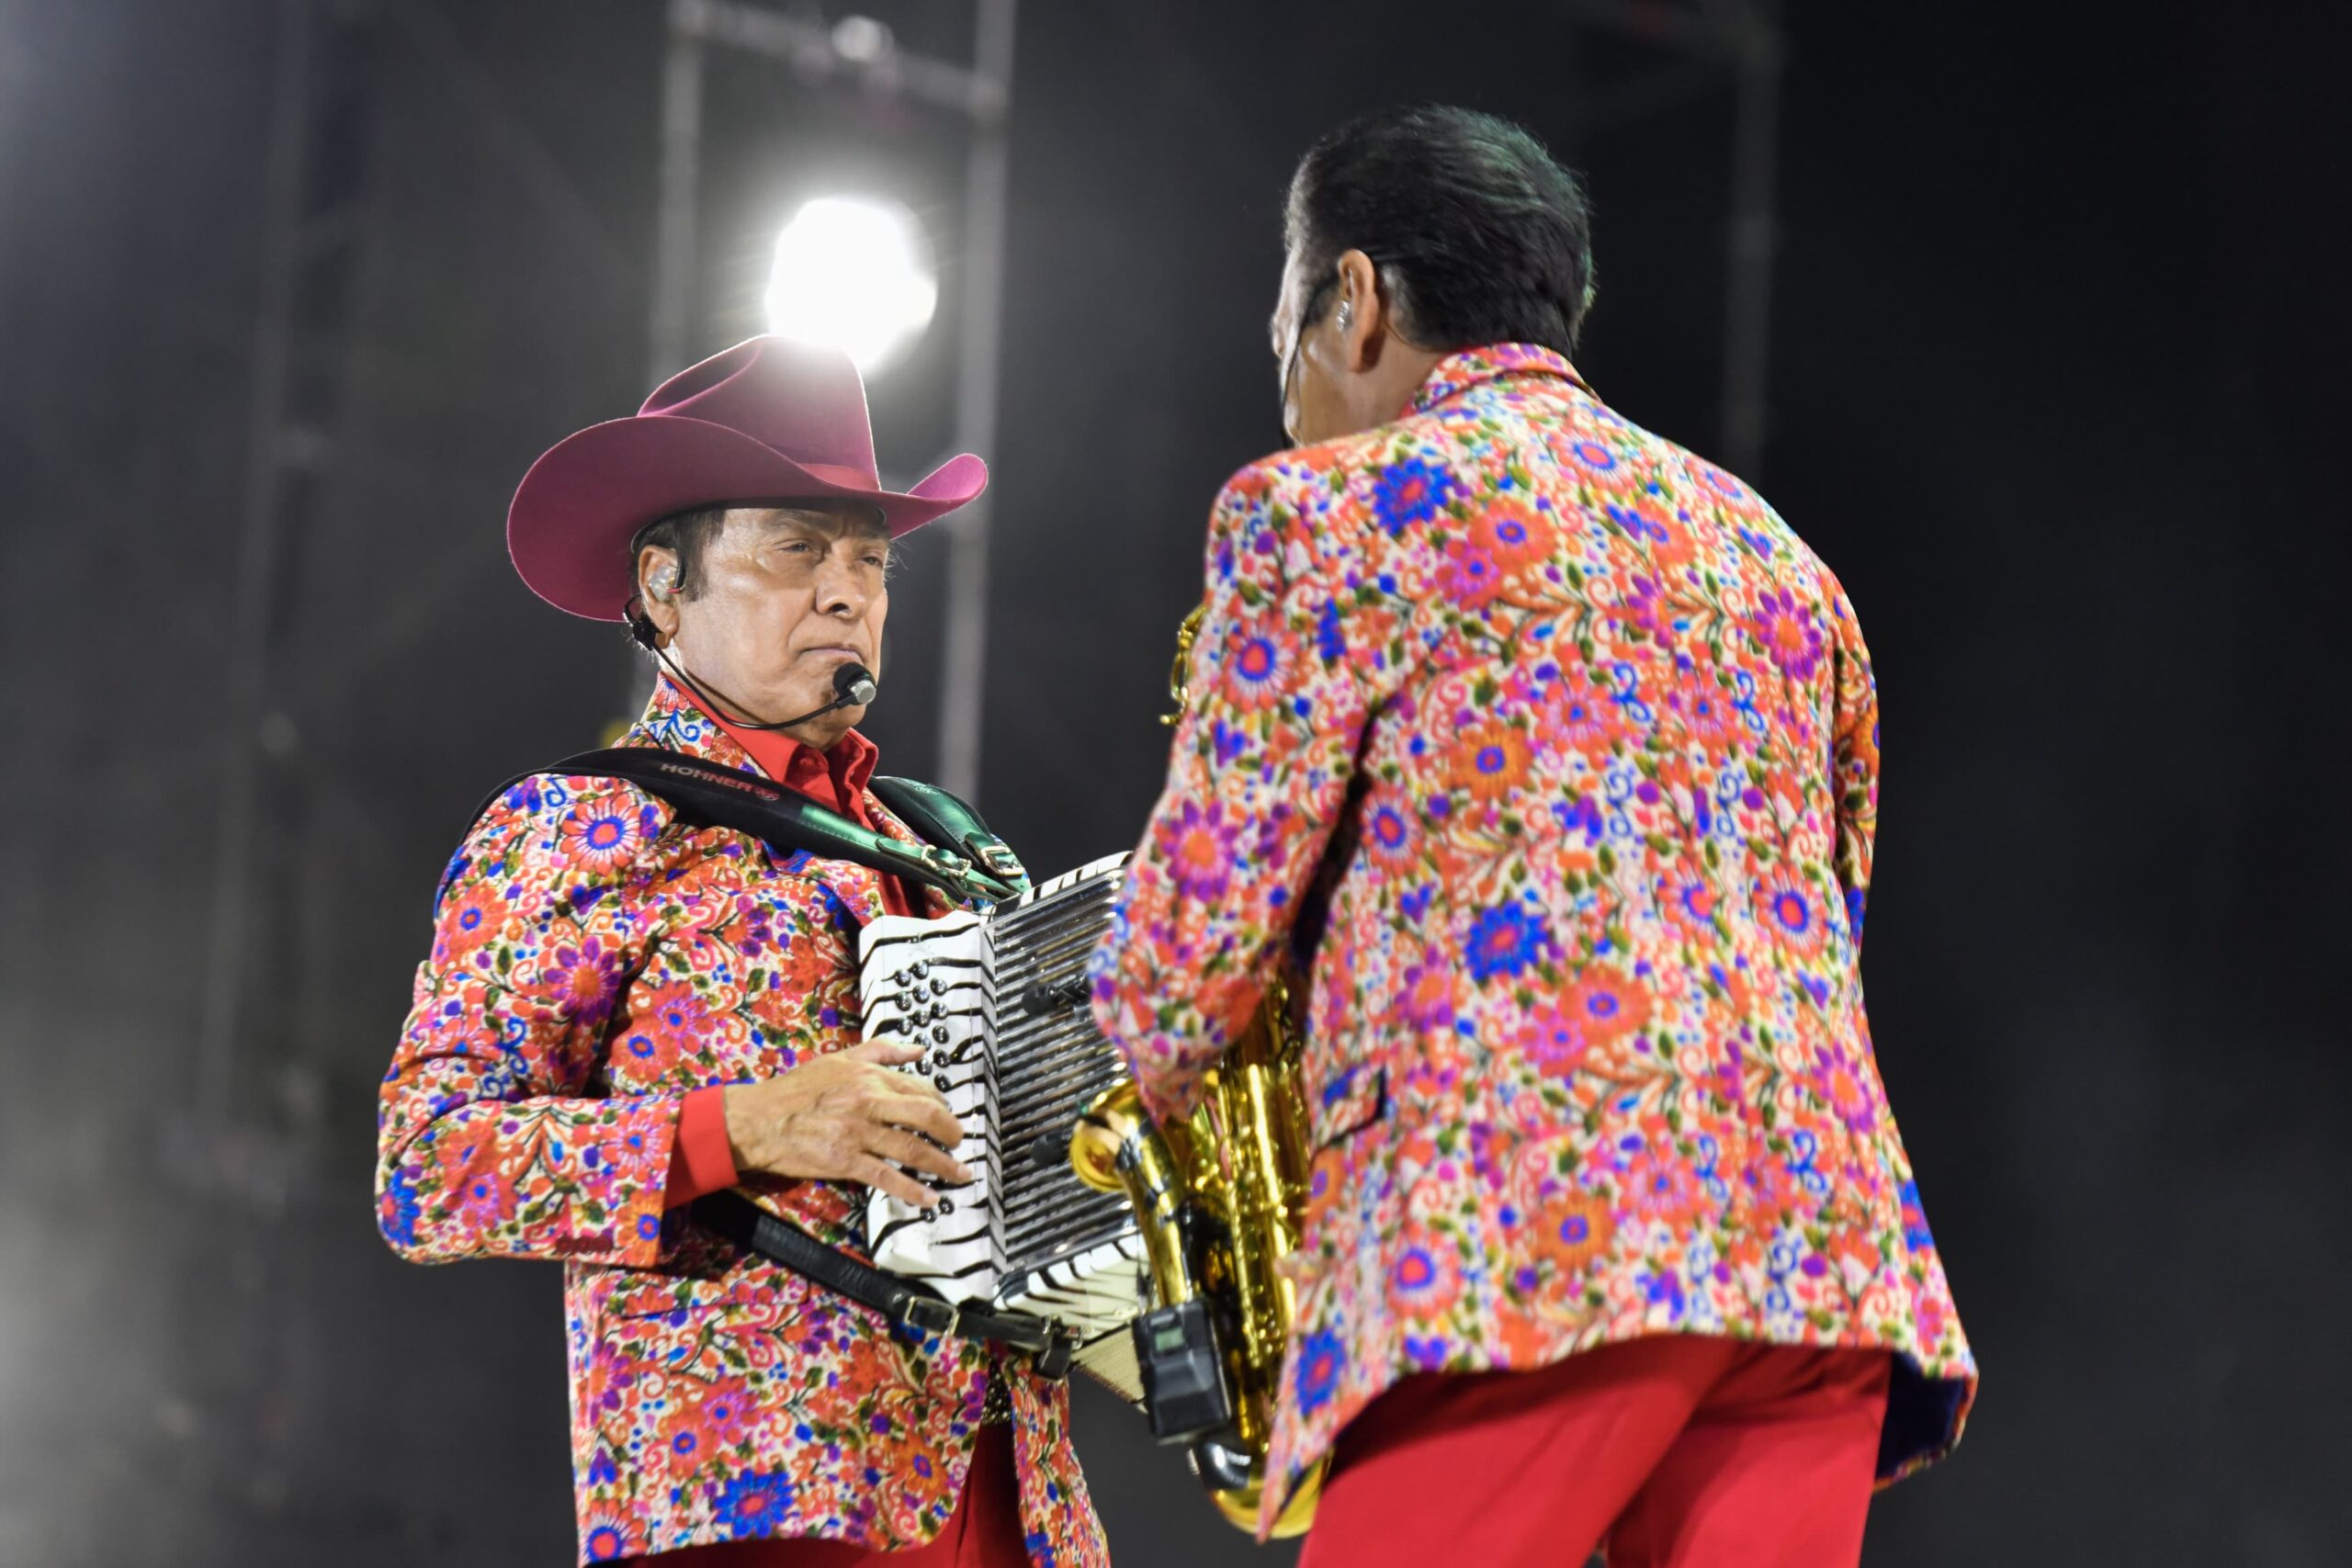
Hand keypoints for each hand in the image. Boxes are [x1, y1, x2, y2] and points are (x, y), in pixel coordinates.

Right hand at [721, 1042, 971, 1209]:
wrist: (760, 1120)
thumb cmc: (797, 1089)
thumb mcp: (839, 1059)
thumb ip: (881, 1051)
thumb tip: (919, 1049)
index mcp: (869, 1076)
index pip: (920, 1089)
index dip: (942, 1104)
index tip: (949, 1116)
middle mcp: (868, 1101)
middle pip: (926, 1116)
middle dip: (951, 1132)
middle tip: (960, 1143)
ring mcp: (858, 1133)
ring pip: (912, 1148)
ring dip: (941, 1164)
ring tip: (958, 1174)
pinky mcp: (845, 1161)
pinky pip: (886, 1176)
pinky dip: (911, 1189)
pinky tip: (928, 1198)